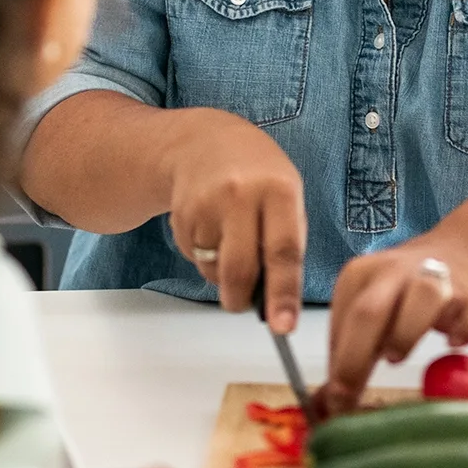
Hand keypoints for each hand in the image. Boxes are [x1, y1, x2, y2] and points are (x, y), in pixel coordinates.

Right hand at [160, 108, 307, 331]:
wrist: (202, 141)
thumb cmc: (256, 173)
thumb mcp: (286, 192)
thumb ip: (286, 239)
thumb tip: (278, 298)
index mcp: (278, 189)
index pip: (283, 252)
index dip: (284, 294)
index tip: (283, 326)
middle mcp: (240, 195)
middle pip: (239, 270)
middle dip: (241, 299)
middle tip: (243, 304)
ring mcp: (206, 205)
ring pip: (214, 269)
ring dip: (223, 273)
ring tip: (230, 239)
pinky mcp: (181, 216)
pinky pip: (195, 258)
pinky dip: (205, 256)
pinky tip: (211, 228)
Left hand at [322, 235, 467, 412]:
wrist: (460, 254)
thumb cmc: (404, 293)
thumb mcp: (369, 310)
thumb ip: (348, 351)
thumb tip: (329, 404)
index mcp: (361, 274)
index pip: (342, 320)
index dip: (337, 364)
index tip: (336, 401)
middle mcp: (396, 271)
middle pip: (370, 311)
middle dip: (356, 357)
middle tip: (350, 396)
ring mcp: (439, 277)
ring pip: (423, 296)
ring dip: (406, 333)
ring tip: (396, 358)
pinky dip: (463, 333)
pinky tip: (452, 342)